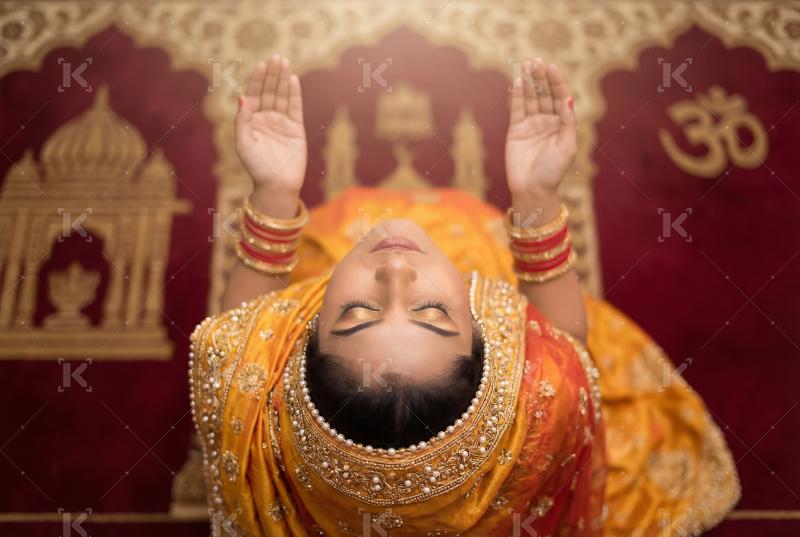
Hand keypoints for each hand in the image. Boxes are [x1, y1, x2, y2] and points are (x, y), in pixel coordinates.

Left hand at [236, 54, 306, 196]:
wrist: (276, 185)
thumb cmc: (256, 167)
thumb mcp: (244, 143)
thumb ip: (242, 120)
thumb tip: (242, 97)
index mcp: (251, 120)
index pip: (254, 94)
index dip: (257, 79)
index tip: (261, 64)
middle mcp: (266, 118)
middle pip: (269, 91)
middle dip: (272, 74)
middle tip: (276, 57)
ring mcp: (281, 122)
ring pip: (282, 96)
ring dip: (283, 79)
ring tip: (285, 62)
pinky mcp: (296, 129)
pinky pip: (295, 108)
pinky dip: (295, 94)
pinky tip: (293, 80)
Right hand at [505, 59, 575, 200]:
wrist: (532, 189)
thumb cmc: (553, 171)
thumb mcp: (567, 145)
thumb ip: (567, 121)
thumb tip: (569, 99)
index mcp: (562, 124)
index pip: (560, 97)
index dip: (556, 82)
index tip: (552, 67)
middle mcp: (547, 121)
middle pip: (544, 94)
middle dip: (541, 77)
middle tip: (537, 61)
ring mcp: (531, 125)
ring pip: (530, 98)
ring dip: (529, 81)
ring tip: (527, 64)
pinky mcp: (515, 130)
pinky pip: (517, 108)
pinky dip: (517, 94)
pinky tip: (517, 80)